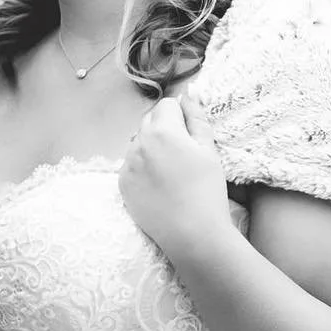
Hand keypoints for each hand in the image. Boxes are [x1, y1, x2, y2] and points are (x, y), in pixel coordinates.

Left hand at [118, 93, 230, 259]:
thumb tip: (187, 97)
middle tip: (183, 153)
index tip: (191, 135)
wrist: (193, 234)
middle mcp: (139, 142)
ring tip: (172, 171)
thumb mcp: (209, 150)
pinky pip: (130, 164)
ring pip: (139, 142)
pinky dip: (142, 168)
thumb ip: (196, 118)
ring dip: (151, 147)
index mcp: (162, 130)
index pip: (167, 105)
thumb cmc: (207, 190)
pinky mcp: (122, 183)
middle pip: (150, 120)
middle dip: (164, 128)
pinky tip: (159, 184)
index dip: (181, 116)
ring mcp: (127, 163)